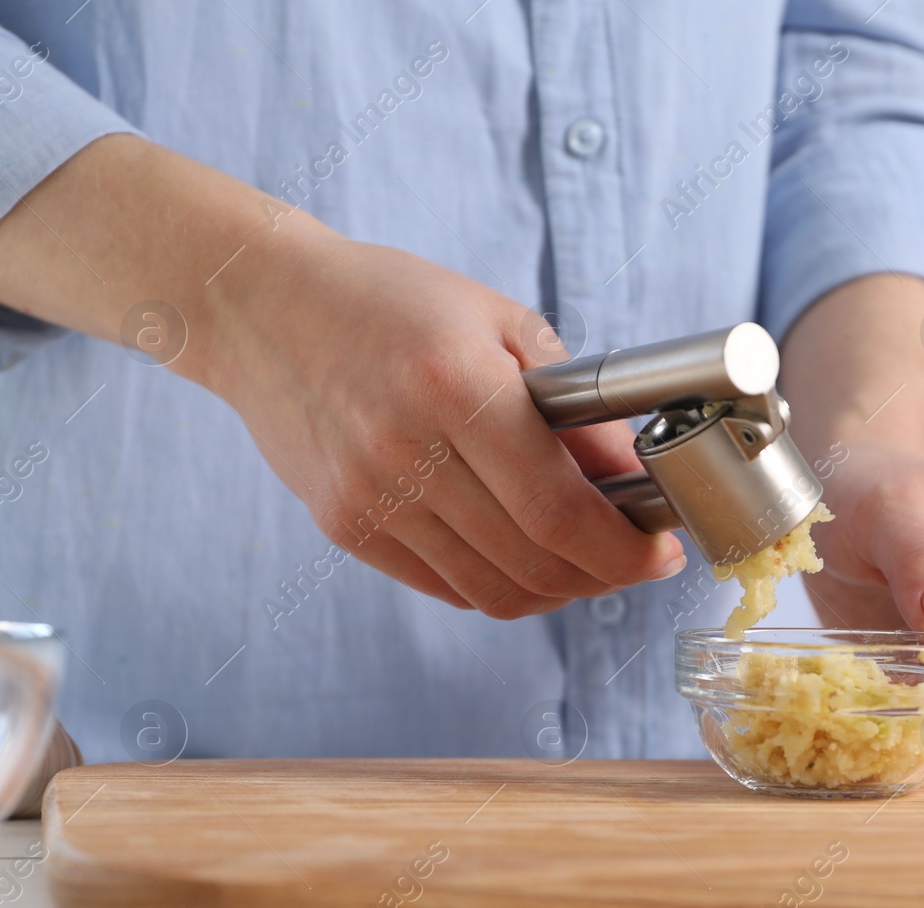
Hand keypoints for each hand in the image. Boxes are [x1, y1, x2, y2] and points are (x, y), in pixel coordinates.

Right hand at [0, 135, 684, 617]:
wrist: (261, 306)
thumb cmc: (390, 301)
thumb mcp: (498, 320)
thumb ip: (573, 405)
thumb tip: (633, 477)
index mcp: (456, 387)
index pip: (560, 510)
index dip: (624, 549)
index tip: (661, 550)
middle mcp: (408, 452)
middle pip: (534, 562)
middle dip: (605, 574)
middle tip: (635, 557)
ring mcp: (370, 499)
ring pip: (494, 589)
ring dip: (559, 588)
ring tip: (588, 561)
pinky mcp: (345, 526)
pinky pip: (447, 586)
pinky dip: (502, 585)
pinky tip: (527, 556)